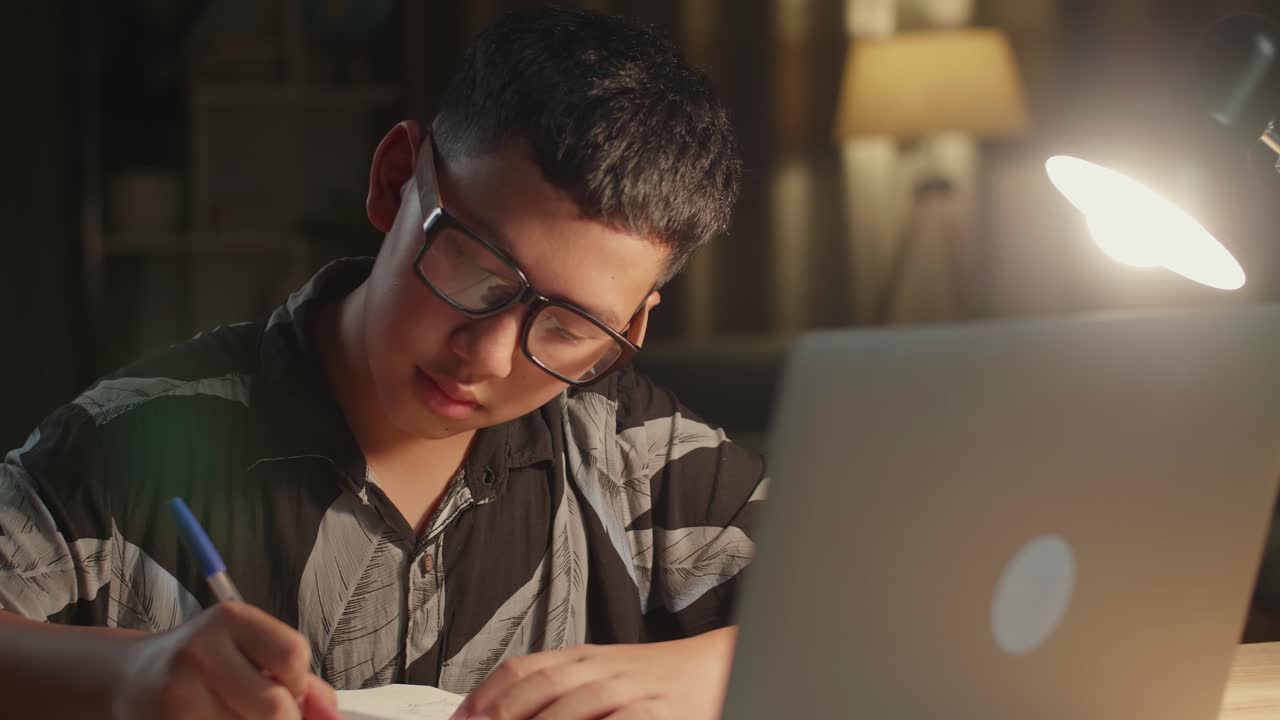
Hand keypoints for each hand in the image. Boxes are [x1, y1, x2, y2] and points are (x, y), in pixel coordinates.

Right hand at [110, 601, 339, 719]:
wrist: (129, 678)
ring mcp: (176, 694)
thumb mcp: (249, 650)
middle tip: (272, 713)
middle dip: (284, 718)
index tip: (290, 690)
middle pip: (273, 707)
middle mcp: (200, 652)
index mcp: (229, 620)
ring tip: (234, 714)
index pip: (293, 655)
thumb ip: (297, 679)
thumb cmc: (204, 663)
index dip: (300, 683)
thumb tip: (332, 716)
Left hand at [450, 626, 736, 719]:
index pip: (522, 669)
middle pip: (540, 688)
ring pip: (574, 707)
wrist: (715, 669)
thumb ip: (557, 688)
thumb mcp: (601, 674)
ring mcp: (629, 690)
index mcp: (582, 658)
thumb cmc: (652, 680)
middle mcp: (600, 669)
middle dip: (501, 716)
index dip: (484, 696)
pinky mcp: (656, 714)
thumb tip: (494, 712)